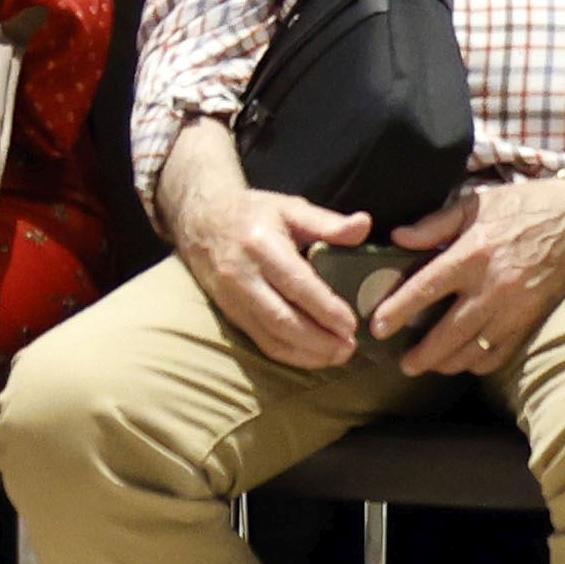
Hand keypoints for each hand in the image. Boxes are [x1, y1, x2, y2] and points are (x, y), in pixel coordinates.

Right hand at [175, 170, 375, 372]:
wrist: (201, 220)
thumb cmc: (253, 213)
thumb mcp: (290, 207)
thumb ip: (327, 221)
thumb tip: (364, 225)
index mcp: (261, 245)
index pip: (296, 284)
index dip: (325, 309)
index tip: (351, 323)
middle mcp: (243, 275)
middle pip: (282, 319)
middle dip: (319, 341)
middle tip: (350, 347)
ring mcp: (233, 298)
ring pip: (270, 337)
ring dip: (307, 354)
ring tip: (338, 355)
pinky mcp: (230, 313)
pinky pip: (261, 341)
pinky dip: (289, 355)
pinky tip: (313, 356)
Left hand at [373, 173, 564, 379]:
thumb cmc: (524, 207)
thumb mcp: (476, 204)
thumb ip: (434, 223)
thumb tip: (398, 238)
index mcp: (472, 253)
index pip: (426, 289)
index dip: (398, 311)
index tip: (379, 327)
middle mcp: (492, 286)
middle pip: (447, 334)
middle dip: (421, 355)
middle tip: (404, 364)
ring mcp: (515, 308)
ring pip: (473, 351)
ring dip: (447, 363)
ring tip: (431, 364)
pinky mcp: (532, 320)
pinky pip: (501, 355)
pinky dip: (479, 363)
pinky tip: (466, 360)